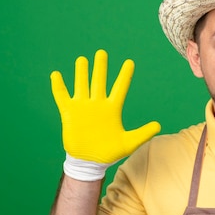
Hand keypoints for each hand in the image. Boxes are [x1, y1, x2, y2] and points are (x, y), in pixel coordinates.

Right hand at [51, 50, 160, 164]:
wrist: (89, 162)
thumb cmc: (109, 153)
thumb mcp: (129, 143)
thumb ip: (143, 133)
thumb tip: (158, 125)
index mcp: (112, 109)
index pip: (120, 88)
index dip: (125, 75)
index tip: (130, 62)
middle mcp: (97, 104)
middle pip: (99, 81)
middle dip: (100, 68)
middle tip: (102, 53)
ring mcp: (83, 107)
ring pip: (82, 85)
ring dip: (81, 73)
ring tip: (82, 60)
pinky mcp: (69, 113)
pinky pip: (62, 97)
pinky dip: (59, 86)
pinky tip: (56, 75)